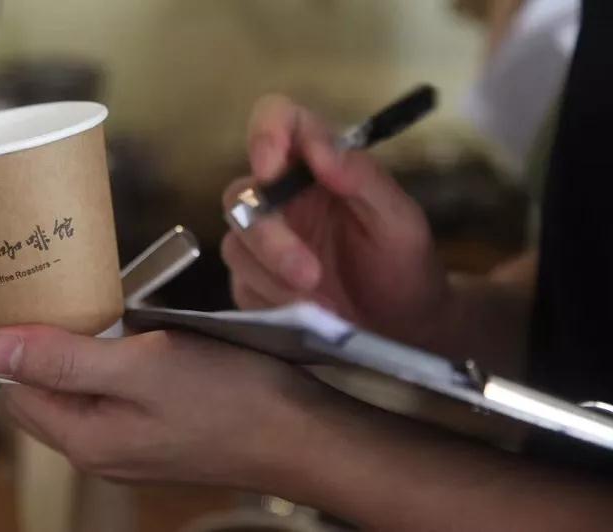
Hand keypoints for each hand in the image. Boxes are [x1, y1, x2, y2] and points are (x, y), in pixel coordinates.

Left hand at [0, 326, 347, 488]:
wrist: (302, 433)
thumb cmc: (230, 399)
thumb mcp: (142, 366)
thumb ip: (63, 358)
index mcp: (86, 439)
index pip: (17, 391)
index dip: (20, 344)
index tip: (39, 300)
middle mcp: (102, 451)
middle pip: (51, 391)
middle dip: (58, 344)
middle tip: (83, 301)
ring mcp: (133, 446)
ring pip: (87, 390)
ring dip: (93, 349)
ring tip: (118, 315)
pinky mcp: (160, 434)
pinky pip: (120, 395)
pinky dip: (123, 364)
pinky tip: (148, 340)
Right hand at [222, 94, 452, 345]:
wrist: (402, 331)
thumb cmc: (404, 265)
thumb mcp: (398, 219)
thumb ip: (362, 176)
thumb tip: (320, 146)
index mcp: (315, 166)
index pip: (278, 121)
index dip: (266, 133)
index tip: (271, 167)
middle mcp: (281, 197)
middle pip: (242, 196)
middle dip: (271, 239)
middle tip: (310, 275)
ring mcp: (262, 242)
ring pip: (236, 245)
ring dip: (275, 279)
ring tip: (324, 307)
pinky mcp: (253, 283)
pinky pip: (241, 286)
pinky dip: (272, 303)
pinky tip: (307, 315)